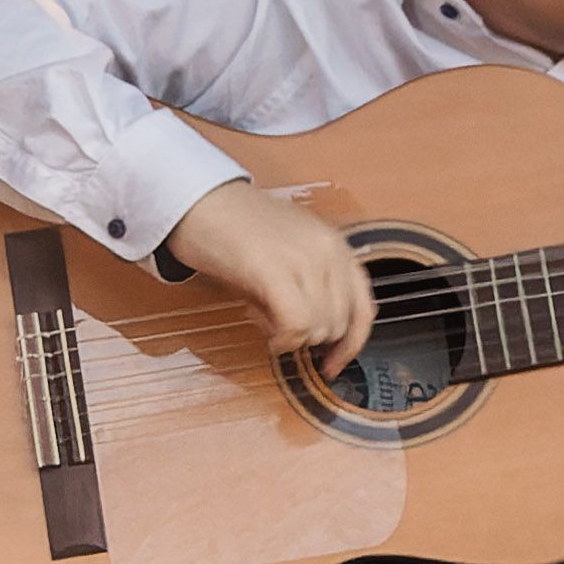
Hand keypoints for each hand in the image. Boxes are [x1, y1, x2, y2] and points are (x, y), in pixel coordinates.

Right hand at [162, 178, 374, 374]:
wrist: (198, 200)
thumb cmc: (237, 227)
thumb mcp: (292, 252)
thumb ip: (316, 285)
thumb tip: (322, 332)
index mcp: (336, 244)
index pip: (364, 309)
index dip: (350, 345)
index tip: (331, 363)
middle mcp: (328, 250)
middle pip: (339, 325)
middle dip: (308, 336)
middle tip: (274, 320)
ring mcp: (304, 259)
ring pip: (320, 329)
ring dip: (290, 335)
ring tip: (261, 310)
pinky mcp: (274, 270)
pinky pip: (297, 325)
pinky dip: (281, 339)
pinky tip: (260, 323)